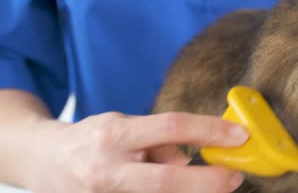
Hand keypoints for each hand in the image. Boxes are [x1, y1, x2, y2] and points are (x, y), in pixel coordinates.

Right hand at [26, 112, 248, 192]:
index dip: (210, 130)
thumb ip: (158, 140)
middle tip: (234, 177)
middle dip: (208, 181)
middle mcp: (107, 170)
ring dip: (189, 190)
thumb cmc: (92, 139)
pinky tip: (180, 187)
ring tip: (201, 182)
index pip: (171, 127)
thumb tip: (193, 157)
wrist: (45, 162)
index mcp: (114, 135)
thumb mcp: (123, 125)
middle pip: (168, 180)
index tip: (239, 135)